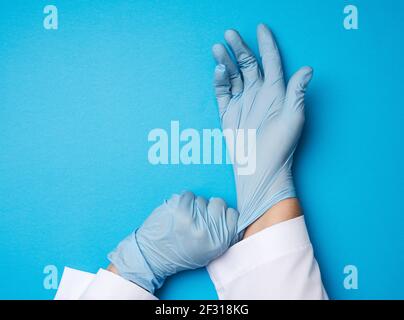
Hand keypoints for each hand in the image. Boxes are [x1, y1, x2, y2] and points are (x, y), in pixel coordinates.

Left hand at [108, 192, 238, 292]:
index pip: (233, 214)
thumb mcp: (209, 253)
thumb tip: (230, 215)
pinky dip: (183, 201)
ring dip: (195, 205)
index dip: (224, 213)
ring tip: (185, 219)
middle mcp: (208, 231)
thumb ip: (222, 235)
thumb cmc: (181, 254)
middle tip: (198, 217)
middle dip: (210, 207)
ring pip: (202, 198)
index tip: (215, 217)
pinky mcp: (179, 209)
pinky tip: (178, 212)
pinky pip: (189, 195)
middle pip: (219, 202)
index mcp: (219, 242)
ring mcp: (193, 219)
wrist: (153, 257)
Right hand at [212, 24, 312, 231]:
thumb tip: (308, 69)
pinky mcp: (228, 113)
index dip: (266, 44)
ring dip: (225, 61)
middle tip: (230, 33)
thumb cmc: (280, 146)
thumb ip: (297, 93)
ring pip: (233, 75)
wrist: (259, 169)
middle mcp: (258, 94)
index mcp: (275, 92)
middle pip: (248, 64)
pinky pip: (222, 92)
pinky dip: (219, 81)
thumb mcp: (293, 119)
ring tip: (217, 48)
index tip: (261, 27)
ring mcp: (242, 103)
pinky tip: (218, 71)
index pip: (270, 61)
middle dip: (239, 47)